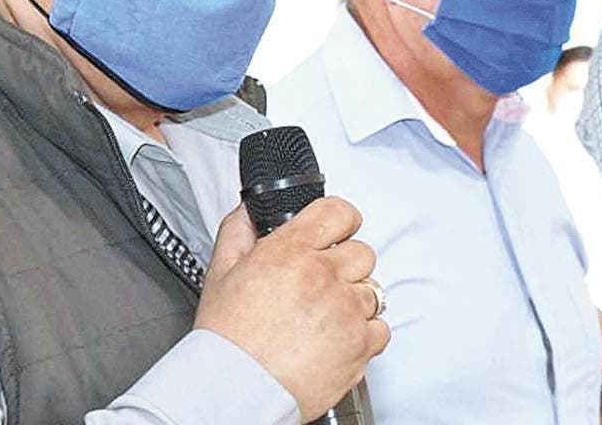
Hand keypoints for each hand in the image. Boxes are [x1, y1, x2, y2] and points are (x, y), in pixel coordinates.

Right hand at [195, 197, 389, 419]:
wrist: (234, 391)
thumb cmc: (226, 340)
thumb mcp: (220, 273)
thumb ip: (239, 230)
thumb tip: (252, 209)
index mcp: (290, 252)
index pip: (339, 212)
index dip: (340, 221)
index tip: (336, 232)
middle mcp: (323, 276)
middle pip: (362, 252)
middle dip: (344, 265)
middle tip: (320, 285)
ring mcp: (346, 310)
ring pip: (372, 290)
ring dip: (352, 300)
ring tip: (322, 319)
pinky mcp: (360, 344)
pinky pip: (380, 327)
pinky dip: (363, 333)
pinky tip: (335, 339)